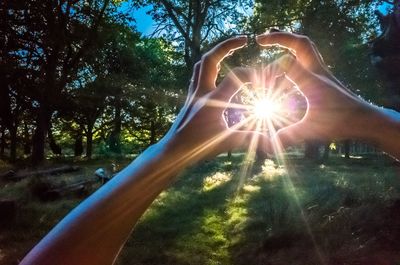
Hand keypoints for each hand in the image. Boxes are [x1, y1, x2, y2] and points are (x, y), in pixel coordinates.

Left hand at [164, 36, 268, 159]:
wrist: (174, 150)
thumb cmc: (199, 148)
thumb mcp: (228, 143)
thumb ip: (251, 139)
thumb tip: (272, 142)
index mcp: (213, 101)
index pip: (236, 76)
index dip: (254, 74)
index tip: (266, 79)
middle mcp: (201, 92)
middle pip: (210, 58)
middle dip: (227, 45)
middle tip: (244, 38)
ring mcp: (193, 93)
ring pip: (201, 63)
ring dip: (217, 52)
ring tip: (231, 48)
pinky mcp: (190, 96)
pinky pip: (198, 73)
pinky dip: (209, 65)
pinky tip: (218, 68)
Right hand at [256, 31, 383, 145]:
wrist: (366, 120)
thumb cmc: (340, 124)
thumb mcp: (311, 130)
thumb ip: (287, 135)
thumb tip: (266, 145)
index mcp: (312, 80)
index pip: (285, 63)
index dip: (266, 71)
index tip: (257, 86)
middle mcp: (318, 72)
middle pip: (300, 43)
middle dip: (278, 37)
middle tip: (259, 40)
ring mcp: (322, 72)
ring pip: (305, 47)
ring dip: (288, 43)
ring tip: (269, 44)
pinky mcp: (324, 78)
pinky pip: (307, 59)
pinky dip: (293, 57)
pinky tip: (284, 68)